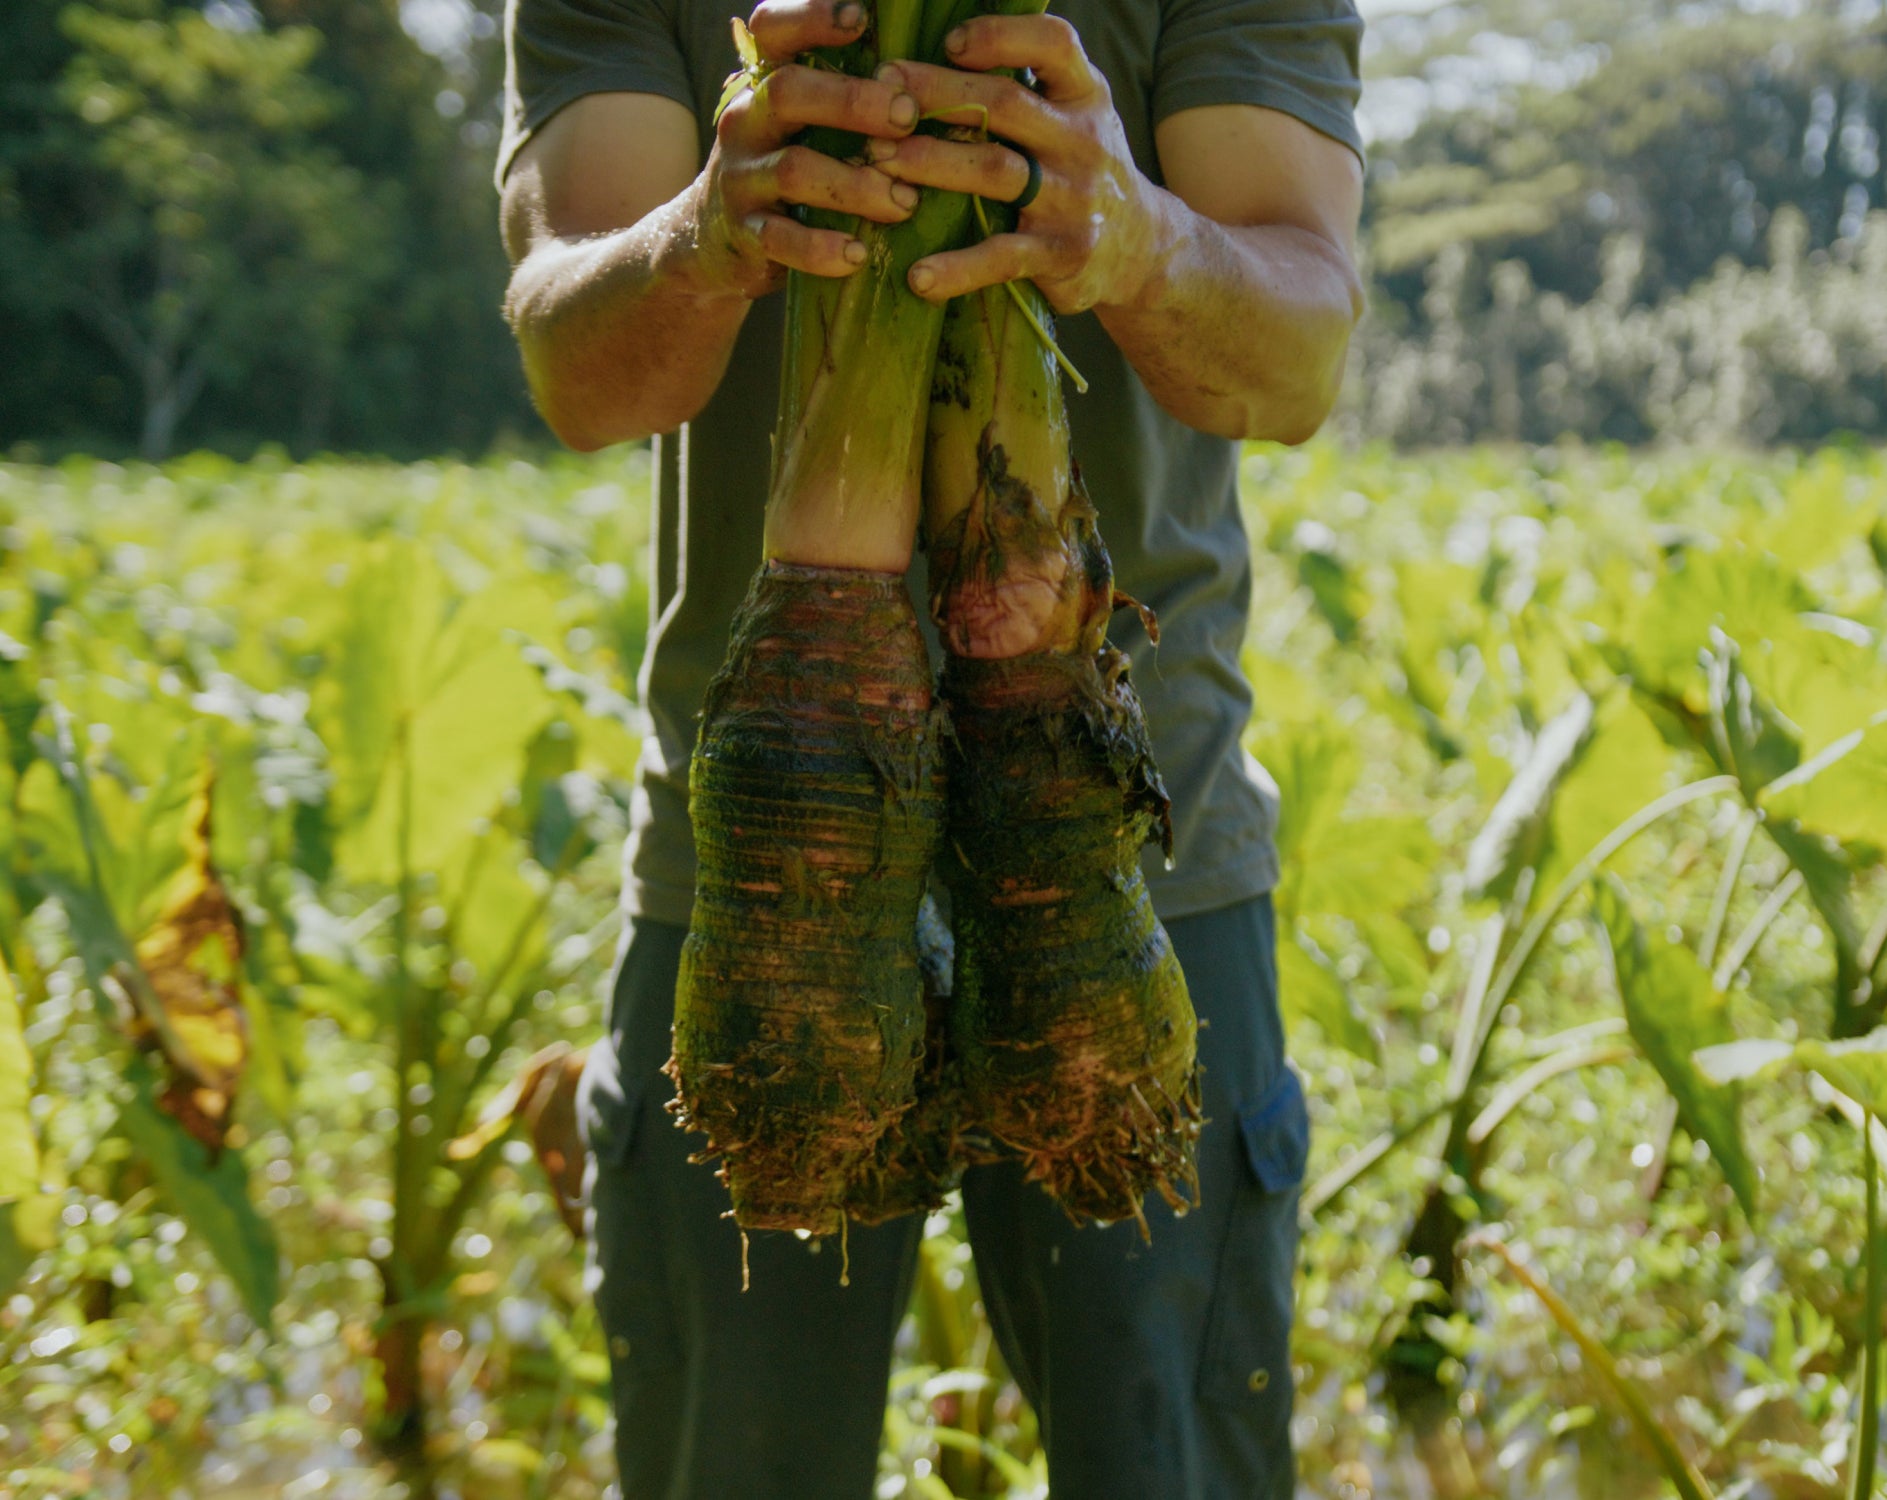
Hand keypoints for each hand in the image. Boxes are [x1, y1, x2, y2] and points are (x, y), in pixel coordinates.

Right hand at [693, 0, 924, 295]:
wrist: (712, 241)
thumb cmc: (785, 168)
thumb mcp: (801, 124)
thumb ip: (842, 95)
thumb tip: (919, 73)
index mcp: (765, 83)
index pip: (774, 30)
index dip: (812, 16)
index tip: (860, 18)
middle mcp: (746, 121)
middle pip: (790, 92)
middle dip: (853, 101)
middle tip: (907, 114)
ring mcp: (741, 178)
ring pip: (794, 169)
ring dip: (857, 185)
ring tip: (905, 203)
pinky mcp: (746, 233)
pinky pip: (782, 239)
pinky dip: (823, 248)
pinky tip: (858, 254)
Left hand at [868, 16, 1163, 311]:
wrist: (1142, 249)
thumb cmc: (1084, 169)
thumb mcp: (1076, 113)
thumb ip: (1029, 82)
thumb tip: (944, 45)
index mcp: (1084, 95)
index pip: (1053, 44)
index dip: (999, 37)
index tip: (949, 43)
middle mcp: (1082, 140)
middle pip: (1005, 104)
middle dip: (937, 95)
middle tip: (880, 95)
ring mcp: (1072, 200)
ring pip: (995, 172)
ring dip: (931, 163)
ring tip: (879, 159)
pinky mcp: (1060, 255)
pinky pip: (1001, 257)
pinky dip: (957, 268)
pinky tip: (917, 276)